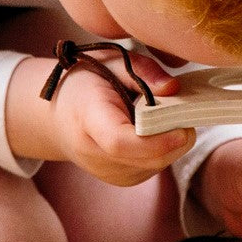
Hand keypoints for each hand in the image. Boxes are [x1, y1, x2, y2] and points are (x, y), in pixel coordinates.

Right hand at [5, 49, 194, 184]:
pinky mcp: (123, 179)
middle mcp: (95, 154)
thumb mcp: (111, 61)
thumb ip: (143, 71)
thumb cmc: (86, 84)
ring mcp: (109, 172)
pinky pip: (155, 166)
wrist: (58, 116)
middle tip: (183, 111)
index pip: (120, 142)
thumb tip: (174, 88)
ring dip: (172, 143)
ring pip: (158, 164)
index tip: (183, 127)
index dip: (156, 140)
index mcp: (87, 119)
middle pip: (148, 158)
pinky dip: (164, 149)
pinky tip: (154, 131)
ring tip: (162, 117)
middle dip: (176, 137)